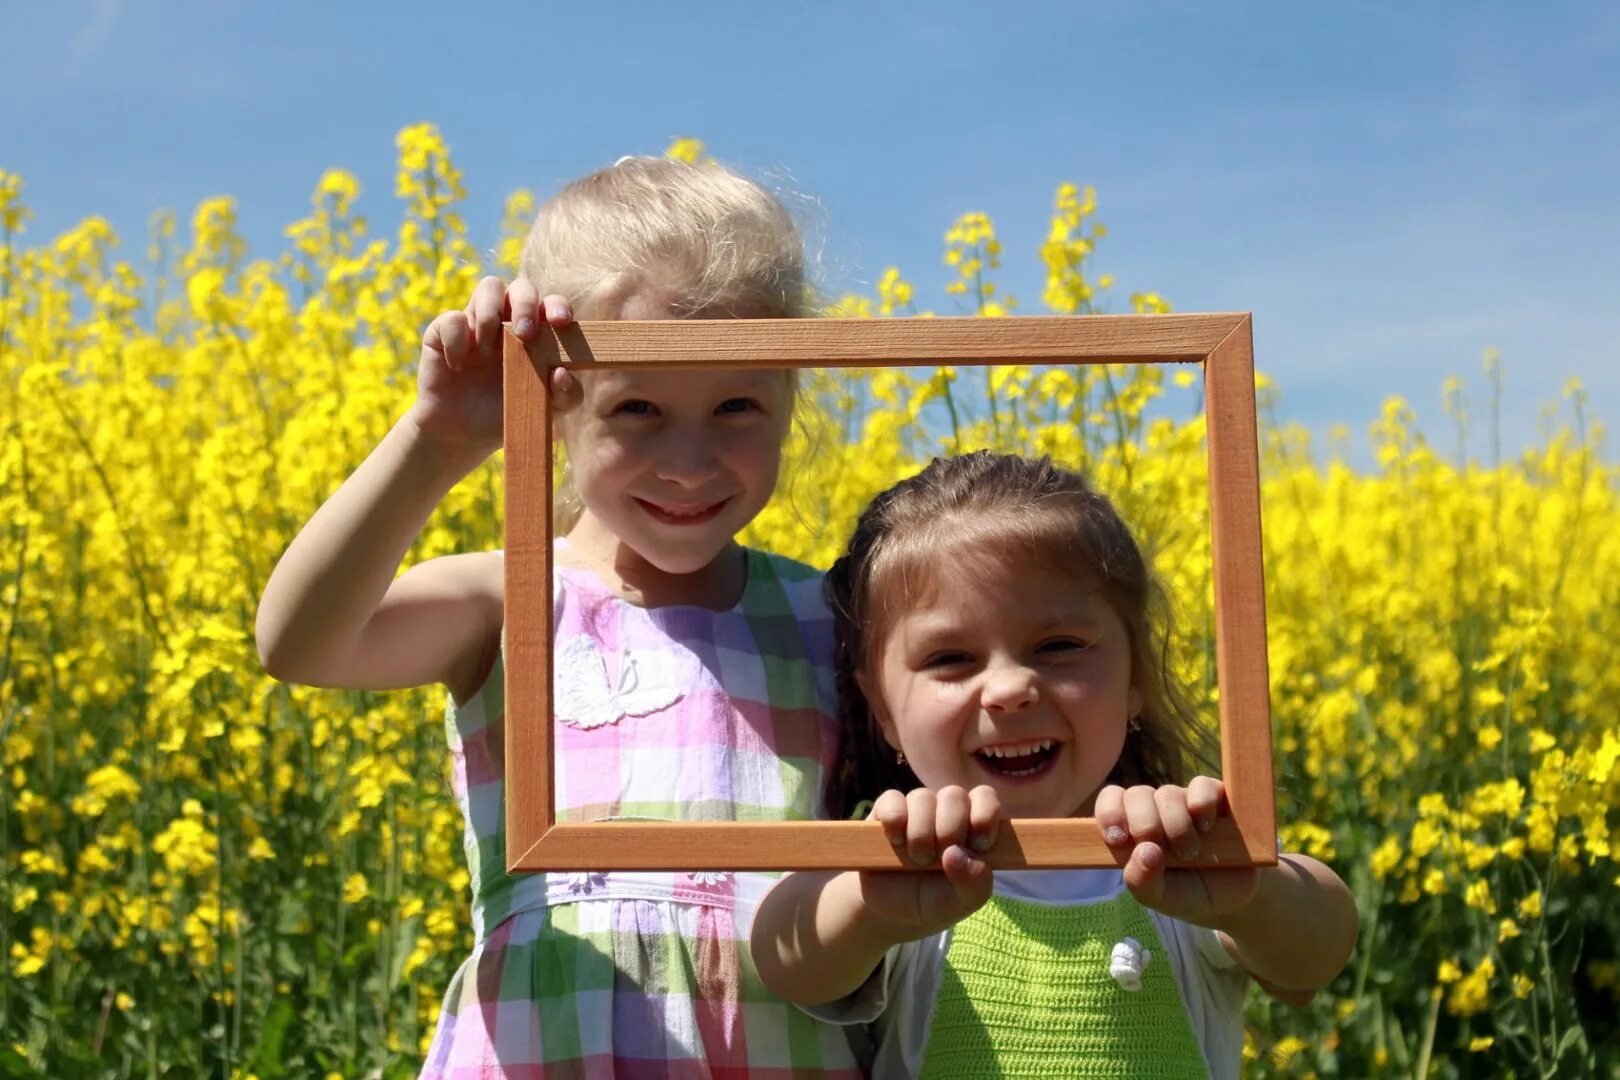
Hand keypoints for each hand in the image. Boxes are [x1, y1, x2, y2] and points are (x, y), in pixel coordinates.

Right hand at [409, 276, 573, 451]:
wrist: (463, 434)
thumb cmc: (509, 412)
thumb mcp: (546, 411)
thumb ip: (566, 396)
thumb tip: (562, 373)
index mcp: (538, 334)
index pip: (551, 305)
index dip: (558, 306)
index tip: (561, 322)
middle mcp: (508, 321)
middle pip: (522, 287)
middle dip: (526, 303)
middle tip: (525, 334)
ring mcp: (477, 323)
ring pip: (489, 287)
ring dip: (492, 314)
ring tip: (488, 351)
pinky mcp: (444, 332)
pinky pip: (452, 319)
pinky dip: (457, 341)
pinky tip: (459, 367)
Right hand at [854, 785, 1000, 943]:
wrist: (892, 912)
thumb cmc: (935, 901)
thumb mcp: (963, 902)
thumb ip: (975, 883)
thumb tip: (957, 853)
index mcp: (972, 825)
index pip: (985, 796)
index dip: (984, 814)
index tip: (980, 844)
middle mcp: (945, 811)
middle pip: (954, 795)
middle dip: (949, 831)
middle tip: (939, 861)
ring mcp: (915, 809)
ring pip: (922, 797)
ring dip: (920, 833)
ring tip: (916, 859)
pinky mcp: (885, 811)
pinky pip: (892, 800)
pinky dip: (895, 820)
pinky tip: (895, 841)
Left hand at [1094, 776, 1259, 928]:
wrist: (1236, 900)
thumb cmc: (1189, 894)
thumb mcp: (1160, 898)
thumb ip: (1141, 881)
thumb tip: (1145, 851)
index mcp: (1133, 828)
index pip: (1111, 800)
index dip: (1110, 813)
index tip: (1119, 839)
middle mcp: (1155, 809)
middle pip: (1136, 795)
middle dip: (1146, 827)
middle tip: (1164, 854)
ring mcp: (1185, 801)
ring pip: (1167, 794)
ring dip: (1176, 827)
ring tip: (1191, 854)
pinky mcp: (1216, 798)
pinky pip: (1202, 787)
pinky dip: (1201, 805)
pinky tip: (1207, 828)